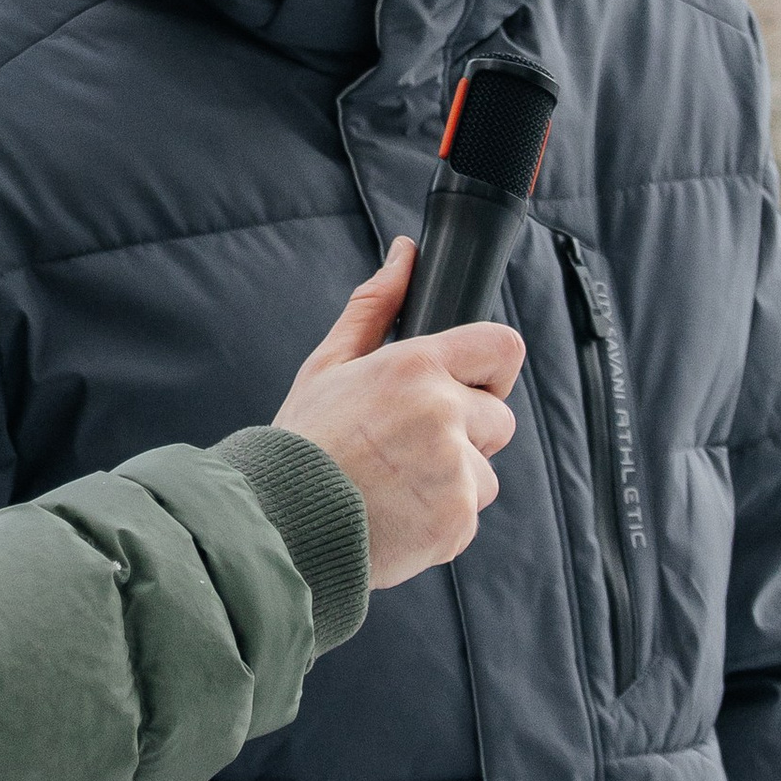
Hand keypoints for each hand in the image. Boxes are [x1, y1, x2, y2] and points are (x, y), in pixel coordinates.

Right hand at [270, 237, 524, 586]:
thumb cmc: (302, 443)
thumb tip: (405, 254)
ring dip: (453, 481)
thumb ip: (376, 307)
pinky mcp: (457, 521)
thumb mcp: (328, 365)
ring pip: (485, 473)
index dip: (489, 368)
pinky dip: (440, 519)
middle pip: (499, 418)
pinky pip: (468, 515)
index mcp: (415, 367)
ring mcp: (455, 471)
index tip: (469, 386)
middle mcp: (443, 414)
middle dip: (466, 433)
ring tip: (394, 486)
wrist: (279, 525)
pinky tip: (396, 515)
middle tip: (408, 448)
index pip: (501, 348)